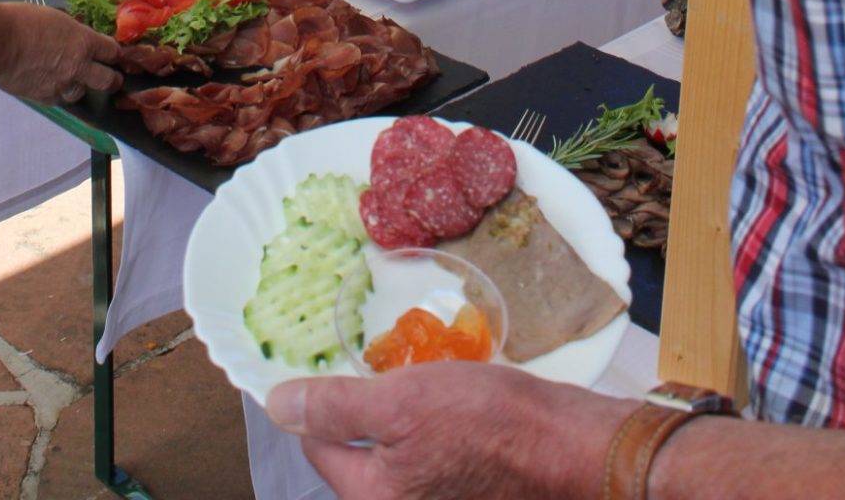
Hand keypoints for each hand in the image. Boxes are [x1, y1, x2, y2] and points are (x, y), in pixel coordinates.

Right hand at [0, 2, 121, 104]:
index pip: (111, 51)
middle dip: (113, 80)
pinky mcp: (43, 97)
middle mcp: (77, 65)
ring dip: (80, 86)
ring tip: (73, 80)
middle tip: (112, 79)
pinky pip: (58, 99)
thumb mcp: (55, 18)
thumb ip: (70, 31)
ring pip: (81, 93)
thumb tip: (75, 36)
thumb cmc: (21, 21)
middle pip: (108, 80)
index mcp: (83, 41)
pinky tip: (50, 84)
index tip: (114, 55)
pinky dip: (56, 93)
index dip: (115, 53)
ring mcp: (61, 84)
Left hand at [265, 362, 628, 499]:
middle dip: (361, 404)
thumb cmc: (486, 424)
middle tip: (370, 359)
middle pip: (359, 452)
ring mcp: (438, 497)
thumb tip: (276, 406)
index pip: (320, 449)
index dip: (317, 401)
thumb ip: (337, 408)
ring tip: (411, 366)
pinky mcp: (468, 485)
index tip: (323, 361)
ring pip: (396, 448)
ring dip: (397, 407)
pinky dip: (429, 418)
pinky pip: (431, 449)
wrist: (568, 445)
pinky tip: (444, 385)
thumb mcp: (401, 403)